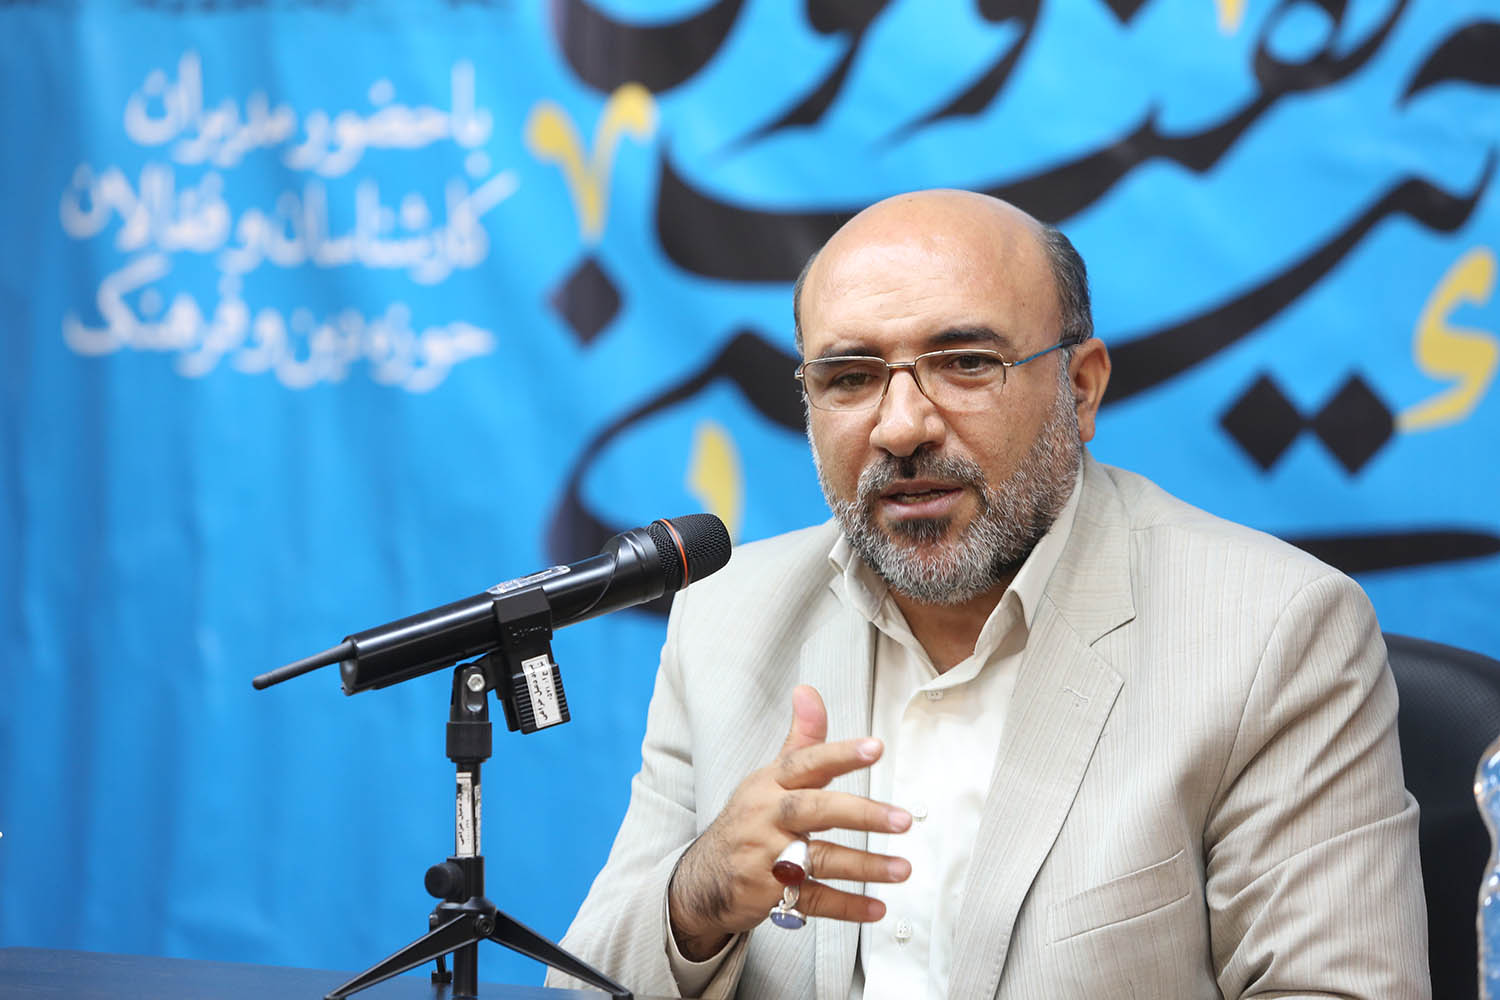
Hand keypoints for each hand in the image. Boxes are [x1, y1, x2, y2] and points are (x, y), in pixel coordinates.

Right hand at [667, 685, 911, 959]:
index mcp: (770, 783)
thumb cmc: (750, 819)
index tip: (875, 748)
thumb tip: (808, 690)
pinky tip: (877, 908)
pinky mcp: (767, 893)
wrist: (703, 878)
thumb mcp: (769, 777)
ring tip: (903, 869)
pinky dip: (846, 906)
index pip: (806, 762)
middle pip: (814, 810)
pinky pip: (812, 899)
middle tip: (903, 819)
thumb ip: (800, 739)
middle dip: (861, 814)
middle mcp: (766, 816)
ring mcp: (765, 856)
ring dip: (864, 865)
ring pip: (819, 858)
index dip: (840, 755)